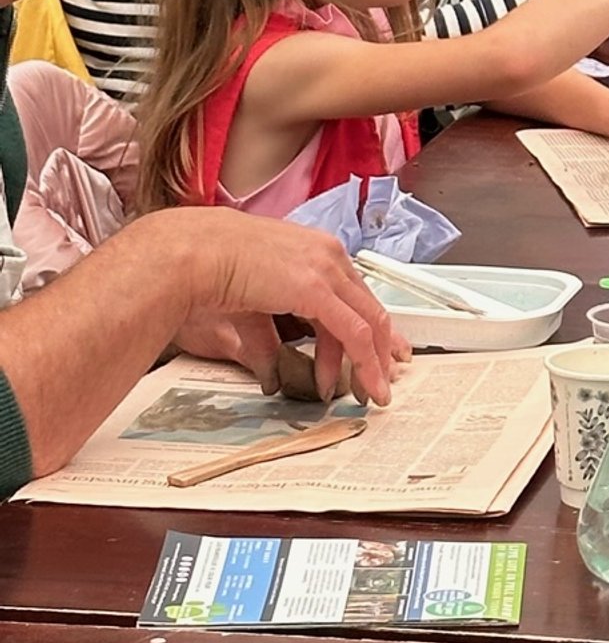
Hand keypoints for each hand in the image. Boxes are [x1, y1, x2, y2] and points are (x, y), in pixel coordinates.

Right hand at [154, 211, 405, 406]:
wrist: (190, 253)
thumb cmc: (208, 267)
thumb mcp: (250, 306)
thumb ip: (267, 339)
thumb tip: (272, 371)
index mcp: (315, 250)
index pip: (356, 292)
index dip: (371, 325)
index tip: (383, 348)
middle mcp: (328, 255)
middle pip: (369, 308)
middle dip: (381, 348)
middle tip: (384, 378)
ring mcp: (326, 269)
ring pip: (369, 322)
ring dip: (372, 363)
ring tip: (368, 392)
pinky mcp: (318, 288)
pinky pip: (354, 332)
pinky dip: (365, 361)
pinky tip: (364, 383)